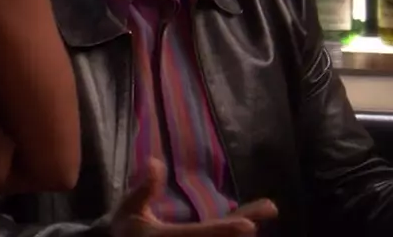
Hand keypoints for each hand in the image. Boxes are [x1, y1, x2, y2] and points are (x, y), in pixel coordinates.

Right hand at [110, 158, 277, 236]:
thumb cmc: (124, 232)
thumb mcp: (129, 210)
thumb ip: (143, 190)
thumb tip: (155, 162)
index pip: (203, 235)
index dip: (226, 231)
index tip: (250, 225)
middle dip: (240, 229)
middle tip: (268, 209)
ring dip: (238, 231)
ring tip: (263, 210)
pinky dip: (229, 233)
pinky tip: (244, 224)